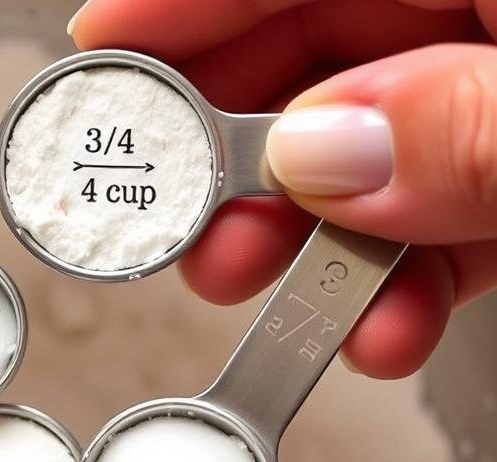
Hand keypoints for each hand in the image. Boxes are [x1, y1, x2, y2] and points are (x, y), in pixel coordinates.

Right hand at [70, 0, 496, 378]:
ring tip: (291, 308)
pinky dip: (405, 282)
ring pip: (376, 154)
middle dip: (245, 164)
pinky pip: (445, 212)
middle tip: (195, 234)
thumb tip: (322, 153)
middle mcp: (493, 17)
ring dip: (316, 248)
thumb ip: (461, 129)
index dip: (185, 7)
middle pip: (321, 58)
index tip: (102, 57)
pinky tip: (385, 330)